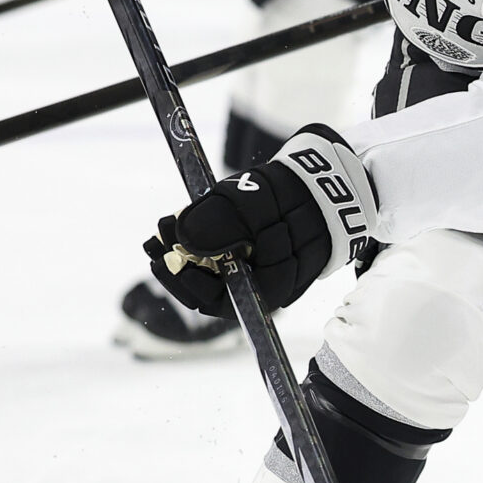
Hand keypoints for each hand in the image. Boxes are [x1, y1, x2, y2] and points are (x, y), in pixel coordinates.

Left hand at [144, 125, 376, 316]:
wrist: (328, 181)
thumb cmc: (295, 194)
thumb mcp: (255, 201)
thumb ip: (222, 220)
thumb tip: (182, 239)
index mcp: (271, 286)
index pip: (219, 301)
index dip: (186, 282)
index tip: (162, 255)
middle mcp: (264, 287)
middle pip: (211, 289)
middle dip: (178, 266)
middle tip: (154, 241)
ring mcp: (261, 271)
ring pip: (214, 272)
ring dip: (185, 252)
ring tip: (162, 230)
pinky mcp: (256, 254)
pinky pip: (222, 256)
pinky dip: (201, 242)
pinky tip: (182, 224)